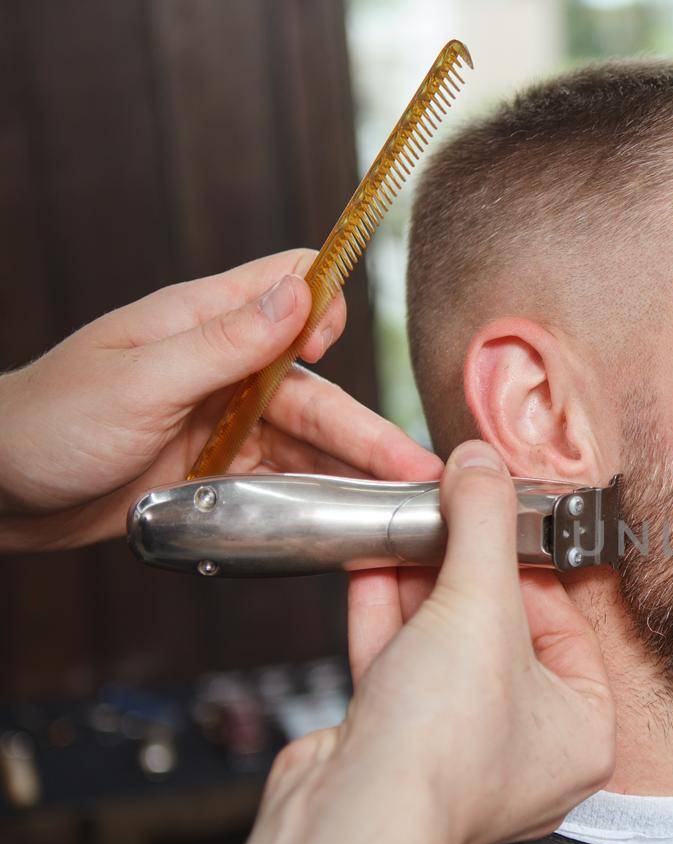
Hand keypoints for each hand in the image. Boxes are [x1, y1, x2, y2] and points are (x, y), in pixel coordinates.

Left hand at [0, 249, 443, 550]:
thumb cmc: (46, 423)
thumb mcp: (139, 380)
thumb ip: (226, 341)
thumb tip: (303, 294)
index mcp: (204, 321)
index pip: (293, 286)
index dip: (326, 309)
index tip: (329, 352)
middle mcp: (225, 368)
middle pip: (319, 389)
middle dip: (370, 430)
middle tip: (420, 469)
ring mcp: (224, 421)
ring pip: (310, 443)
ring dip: (355, 473)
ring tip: (402, 508)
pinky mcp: (219, 471)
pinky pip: (284, 480)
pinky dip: (319, 499)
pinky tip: (351, 522)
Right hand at [275, 440, 615, 843]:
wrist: (352, 817)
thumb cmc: (443, 740)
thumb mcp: (479, 604)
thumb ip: (485, 525)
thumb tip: (482, 463)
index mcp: (583, 735)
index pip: (568, 628)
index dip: (531, 568)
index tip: (503, 521)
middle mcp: (526, 754)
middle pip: (500, 637)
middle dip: (465, 571)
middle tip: (449, 513)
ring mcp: (457, 757)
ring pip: (443, 652)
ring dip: (418, 586)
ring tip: (406, 526)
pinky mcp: (395, 754)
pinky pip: (398, 672)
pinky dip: (383, 619)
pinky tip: (370, 564)